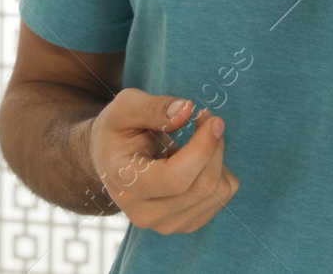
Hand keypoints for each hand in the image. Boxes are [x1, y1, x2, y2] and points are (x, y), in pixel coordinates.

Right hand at [85, 87, 239, 232]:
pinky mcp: (186, 224)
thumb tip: (187, 110)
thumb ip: (154, 108)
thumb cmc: (118, 130)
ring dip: (218, 157)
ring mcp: (167, 224)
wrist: (110, 160)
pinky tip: (198, 160)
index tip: (212, 119)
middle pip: (202, 186)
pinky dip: (220, 172)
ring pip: (217, 193)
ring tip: (198, 138)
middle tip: (206, 118)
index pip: (176, 179)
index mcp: (126, 184)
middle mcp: (145, 214)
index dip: (203, 148)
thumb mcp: (126, 107)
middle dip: (214, 146)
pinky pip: (222, 198)